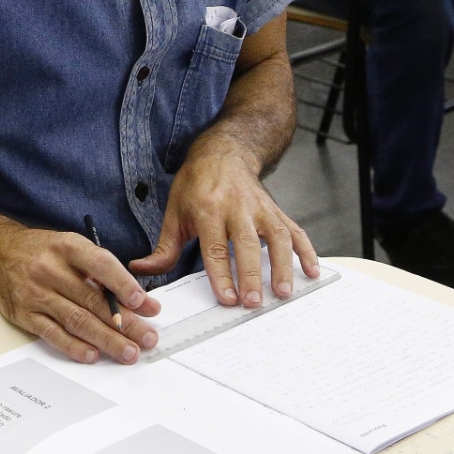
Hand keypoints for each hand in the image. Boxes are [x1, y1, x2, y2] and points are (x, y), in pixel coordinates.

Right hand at [0, 226, 160, 364]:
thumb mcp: (70, 248)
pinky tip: (93, 355)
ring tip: (129, 352)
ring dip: (107, 339)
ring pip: (77, 320)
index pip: (101, 265)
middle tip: (148, 338)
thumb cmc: (43, 252)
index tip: (145, 304)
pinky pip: (53, 334)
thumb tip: (137, 301)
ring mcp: (35, 293)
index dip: (124, 285)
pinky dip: (74, 347)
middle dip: (125, 322)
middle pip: (93, 300)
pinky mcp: (25, 314)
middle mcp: (49, 269)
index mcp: (66, 247)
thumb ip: (100, 271)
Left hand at [132, 143, 318, 307]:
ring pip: (277, 237)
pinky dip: (307, 250)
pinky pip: (295, 230)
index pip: (215, 246)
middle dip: (252, 274)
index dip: (222, 274)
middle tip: (254, 302)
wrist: (224, 151)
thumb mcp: (174, 211)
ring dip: (283, 265)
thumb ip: (163, 247)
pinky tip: (312, 271)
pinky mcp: (277, 210)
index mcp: (207, 208)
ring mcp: (260, 208)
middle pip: (247, 244)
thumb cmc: (196, 184)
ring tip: (284, 292)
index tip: (228, 298)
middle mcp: (237, 207)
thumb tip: (141, 270)